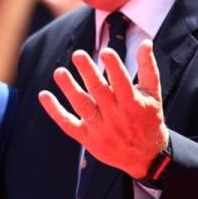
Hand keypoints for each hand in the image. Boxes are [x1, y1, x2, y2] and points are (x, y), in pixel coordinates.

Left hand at [38, 40, 168, 178]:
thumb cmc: (149, 119)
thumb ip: (148, 67)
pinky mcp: (87, 138)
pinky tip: (44, 95)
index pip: (122, 83)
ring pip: (82, 106)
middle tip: (78, 54)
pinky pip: (67, 124)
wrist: (144, 156)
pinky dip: (54, 111)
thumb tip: (145, 42)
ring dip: (69, 88)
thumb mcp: (153, 94)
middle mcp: (116, 116)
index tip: (106, 52)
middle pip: (99, 91)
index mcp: (133, 104)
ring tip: (59, 72)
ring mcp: (100, 129)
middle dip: (88, 72)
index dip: (114, 67)